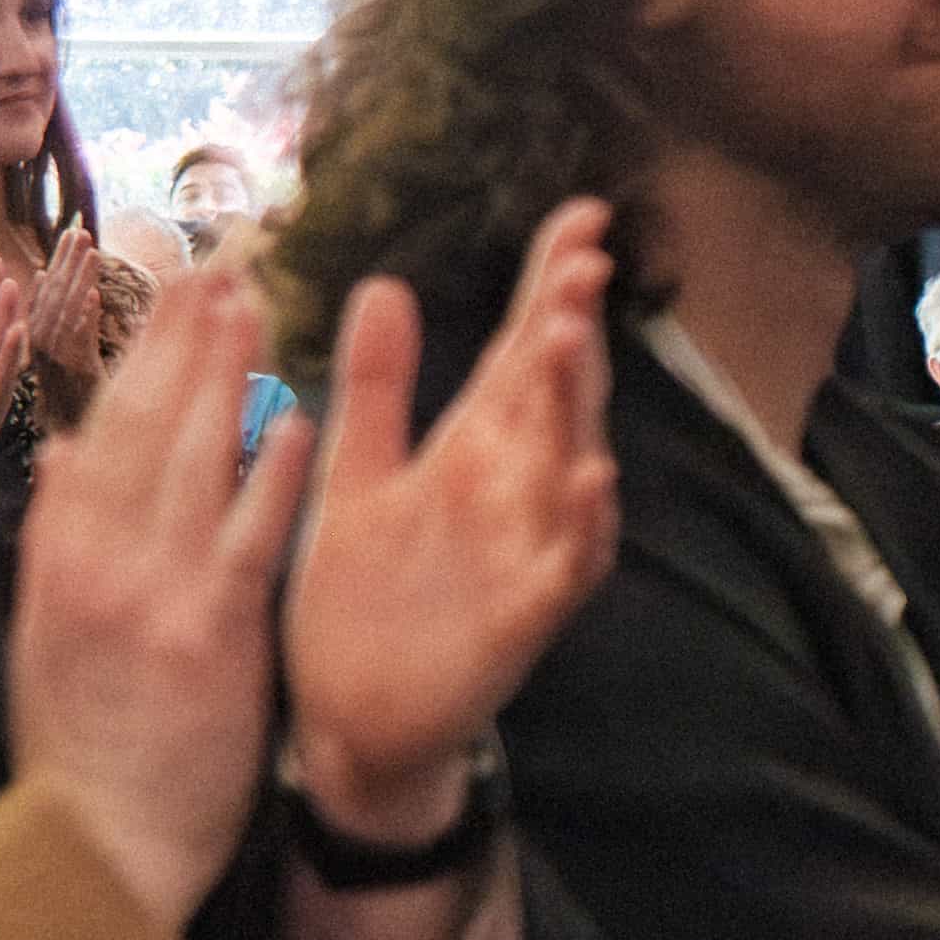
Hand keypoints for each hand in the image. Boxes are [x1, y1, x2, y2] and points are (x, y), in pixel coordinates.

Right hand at [12, 269, 328, 925]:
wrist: (96, 846)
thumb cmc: (80, 750)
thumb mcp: (45, 638)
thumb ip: (58, 541)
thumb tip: (61, 454)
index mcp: (60, 558)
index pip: (103, 432)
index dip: (138, 357)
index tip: (168, 296)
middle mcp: (100, 560)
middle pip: (145, 425)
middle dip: (182, 340)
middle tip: (221, 266)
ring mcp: (154, 592)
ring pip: (192, 460)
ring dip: (225, 375)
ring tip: (253, 305)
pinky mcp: (211, 635)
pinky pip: (247, 538)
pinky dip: (270, 476)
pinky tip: (297, 420)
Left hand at [284, 199, 621, 849]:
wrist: (351, 725)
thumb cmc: (363, 603)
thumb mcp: (357, 475)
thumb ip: (376, 388)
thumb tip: (387, 283)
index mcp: (473, 452)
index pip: (520, 352)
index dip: (550, 284)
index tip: (580, 214)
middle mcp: (513, 492)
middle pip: (553, 396)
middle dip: (569, 329)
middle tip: (580, 260)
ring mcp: (524, 552)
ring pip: (568, 466)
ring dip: (574, 407)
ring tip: (567, 340)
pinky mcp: (521, 617)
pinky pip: (565, 568)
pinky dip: (583, 527)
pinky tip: (588, 479)